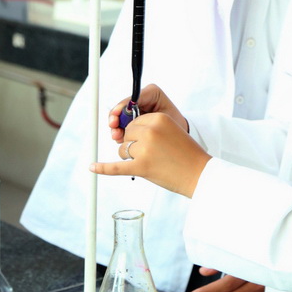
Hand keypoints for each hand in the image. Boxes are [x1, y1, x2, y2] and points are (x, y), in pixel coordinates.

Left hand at [91, 113, 209, 196]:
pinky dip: (103, 168)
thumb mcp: (171, 130)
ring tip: (150, 162)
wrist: (199, 173)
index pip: (134, 122)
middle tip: (150, 154)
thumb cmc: (185, 153)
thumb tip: (123, 132)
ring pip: (122, 150)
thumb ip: (149, 128)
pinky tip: (92, 167)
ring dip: (130, 157)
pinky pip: (116, 167)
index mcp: (159, 118)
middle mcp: (151, 130)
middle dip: (132, 144)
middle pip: (127, 135)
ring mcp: (145, 148)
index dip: (137, 133)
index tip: (147, 141)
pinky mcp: (141, 167)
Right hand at [108, 84, 188, 142]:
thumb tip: (130, 112)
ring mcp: (135, 110)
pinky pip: (122, 126)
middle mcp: (141, 99)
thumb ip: (146, 115)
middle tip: (115, 130)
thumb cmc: (174, 122)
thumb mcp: (163, 118)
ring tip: (118, 137)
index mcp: (151, 93)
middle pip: (121, 108)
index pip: (131, 99)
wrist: (178, 132)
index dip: (120, 108)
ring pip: (119, 118)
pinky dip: (121, 133)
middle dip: (115, 120)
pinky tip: (122, 139)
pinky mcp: (132, 121)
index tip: (115, 117)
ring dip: (117, 129)